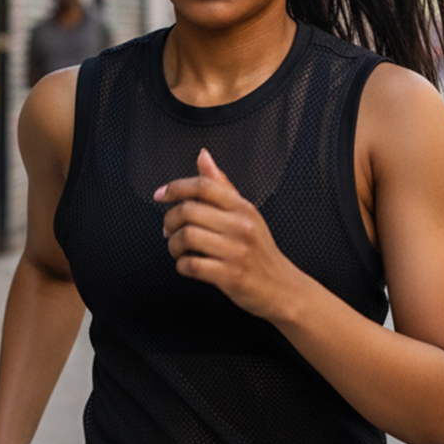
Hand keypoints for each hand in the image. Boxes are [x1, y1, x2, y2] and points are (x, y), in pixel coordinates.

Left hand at [155, 148, 297, 320]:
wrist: (282, 287)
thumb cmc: (260, 251)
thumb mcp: (246, 214)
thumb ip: (222, 186)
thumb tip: (203, 157)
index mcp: (242, 208)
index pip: (204, 186)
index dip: (176, 187)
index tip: (161, 195)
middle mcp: (240, 226)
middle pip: (189, 210)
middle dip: (170, 220)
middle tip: (169, 230)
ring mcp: (236, 251)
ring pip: (187, 237)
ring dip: (174, 245)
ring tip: (178, 249)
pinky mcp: (230, 276)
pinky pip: (192, 265)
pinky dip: (182, 266)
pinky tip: (188, 265)